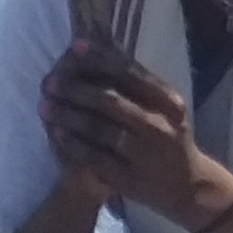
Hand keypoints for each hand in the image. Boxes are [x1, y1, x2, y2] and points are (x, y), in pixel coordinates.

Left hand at [40, 47, 222, 218]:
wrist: (187, 184)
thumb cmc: (169, 136)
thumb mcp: (165, 107)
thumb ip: (139, 83)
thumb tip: (103, 48)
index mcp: (170, 102)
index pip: (132, 74)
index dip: (101, 59)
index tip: (75, 47)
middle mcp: (160, 126)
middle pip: (112, 102)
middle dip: (76, 90)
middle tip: (49, 82)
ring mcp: (145, 154)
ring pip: (100, 130)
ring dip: (68, 116)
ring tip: (44, 106)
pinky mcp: (129, 177)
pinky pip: (94, 156)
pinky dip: (73, 143)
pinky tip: (56, 132)